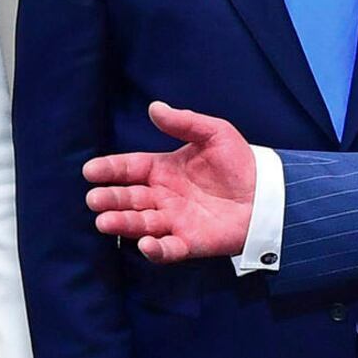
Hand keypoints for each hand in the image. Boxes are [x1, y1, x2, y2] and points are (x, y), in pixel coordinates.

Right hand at [85, 104, 258, 262]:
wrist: (267, 194)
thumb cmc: (239, 162)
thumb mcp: (214, 133)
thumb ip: (185, 122)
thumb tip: (154, 107)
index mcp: (163, 169)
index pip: (129, 168)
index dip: (109, 170)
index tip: (90, 171)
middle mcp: (162, 196)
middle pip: (129, 198)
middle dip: (110, 200)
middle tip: (94, 200)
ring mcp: (174, 221)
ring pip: (141, 224)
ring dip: (123, 224)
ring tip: (104, 222)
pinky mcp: (189, 243)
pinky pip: (168, 249)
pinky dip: (155, 250)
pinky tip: (145, 244)